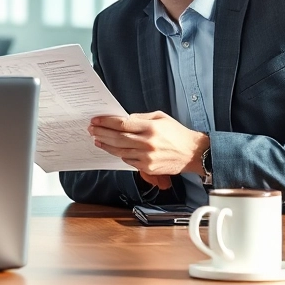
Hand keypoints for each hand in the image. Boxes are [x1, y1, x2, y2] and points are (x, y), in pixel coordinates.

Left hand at [88, 112, 209, 181]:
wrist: (192, 153)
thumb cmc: (177, 134)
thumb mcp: (160, 117)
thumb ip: (141, 118)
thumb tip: (123, 119)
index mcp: (151, 128)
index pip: (122, 124)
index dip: (106, 122)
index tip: (96, 120)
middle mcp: (147, 143)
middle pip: (117, 138)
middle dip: (101, 133)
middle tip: (91, 129)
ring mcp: (146, 156)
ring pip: (119, 151)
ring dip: (106, 145)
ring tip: (97, 140)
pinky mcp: (147, 167)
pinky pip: (127, 160)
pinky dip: (119, 154)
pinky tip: (112, 149)